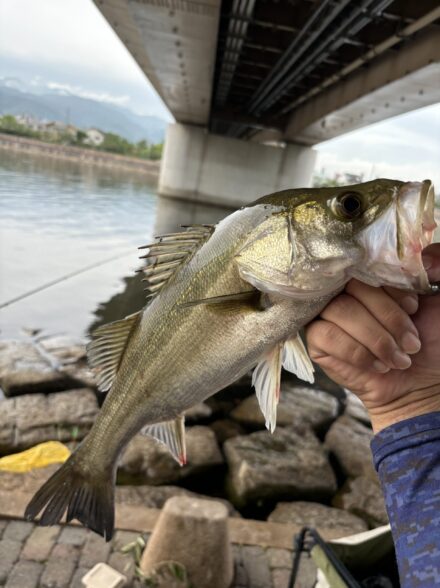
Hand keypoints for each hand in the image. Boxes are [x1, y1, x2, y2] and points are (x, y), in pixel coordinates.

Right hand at [305, 244, 439, 432]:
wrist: (420, 384)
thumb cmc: (433, 340)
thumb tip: (423, 258)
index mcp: (374, 275)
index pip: (369, 264)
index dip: (392, 288)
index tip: (414, 308)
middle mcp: (347, 290)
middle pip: (353, 286)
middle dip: (387, 318)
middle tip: (411, 342)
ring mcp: (329, 313)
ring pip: (340, 310)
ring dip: (375, 339)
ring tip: (397, 358)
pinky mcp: (318, 340)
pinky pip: (325, 335)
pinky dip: (356, 352)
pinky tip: (376, 365)